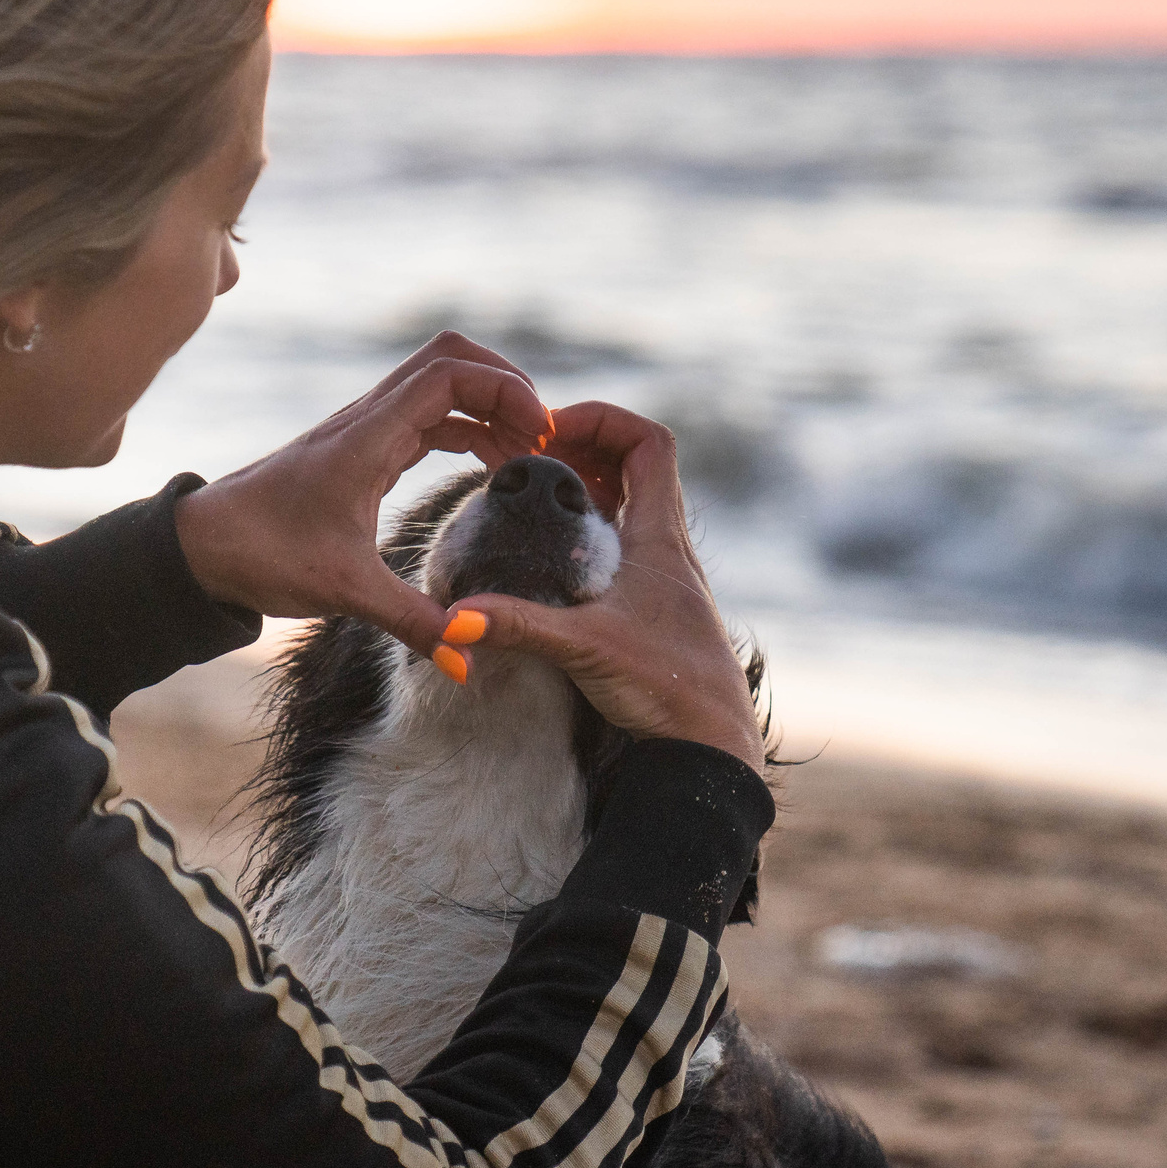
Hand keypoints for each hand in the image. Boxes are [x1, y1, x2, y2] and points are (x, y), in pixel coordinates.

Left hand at [172, 332, 552, 653]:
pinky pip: (424, 418)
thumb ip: (413, 622)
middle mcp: (367, 419)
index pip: (448, 374)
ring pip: (438, 386)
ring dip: (487, 408)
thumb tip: (468, 662)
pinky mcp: (360, 451)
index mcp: (367, 437)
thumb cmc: (263, 555)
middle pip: (451, 361)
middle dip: (505, 387)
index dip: (504, 389)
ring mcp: (363, 430)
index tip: (539, 434)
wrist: (202, 549)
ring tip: (525, 454)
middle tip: (541, 439)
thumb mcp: (345, 591)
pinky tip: (488, 464)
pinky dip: (464, 429)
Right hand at [444, 403, 764, 772]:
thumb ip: (519, 627)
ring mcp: (666, 576)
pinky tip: (557, 553)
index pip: (649, 442)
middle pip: (637, 464)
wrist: (712, 746)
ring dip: (589, 487)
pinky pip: (627, 541)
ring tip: (539, 494)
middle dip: (584, 449)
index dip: (604, 421)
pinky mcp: (657, 605)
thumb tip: (454, 620)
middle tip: (533, 461)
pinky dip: (593, 528)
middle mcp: (669, 547)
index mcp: (661, 538)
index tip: (552, 435)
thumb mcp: (584, 649)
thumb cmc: (668, 690)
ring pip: (632, 503)